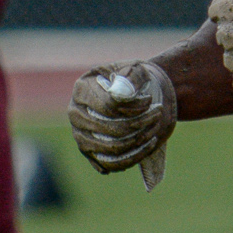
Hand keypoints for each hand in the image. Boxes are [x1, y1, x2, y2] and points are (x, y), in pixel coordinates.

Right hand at [68, 61, 175, 175]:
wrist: (132, 94)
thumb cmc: (132, 80)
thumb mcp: (136, 70)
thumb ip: (131, 77)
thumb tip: (121, 94)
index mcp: (81, 89)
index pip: (108, 106)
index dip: (134, 106)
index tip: (150, 99)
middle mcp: (75, 114)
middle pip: (110, 128)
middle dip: (140, 123)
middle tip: (158, 113)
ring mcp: (80, 135)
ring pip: (112, 148)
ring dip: (139, 140)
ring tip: (154, 128)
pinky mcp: (90, 153)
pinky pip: (112, 163)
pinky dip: (134, 157)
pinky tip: (149, 143)